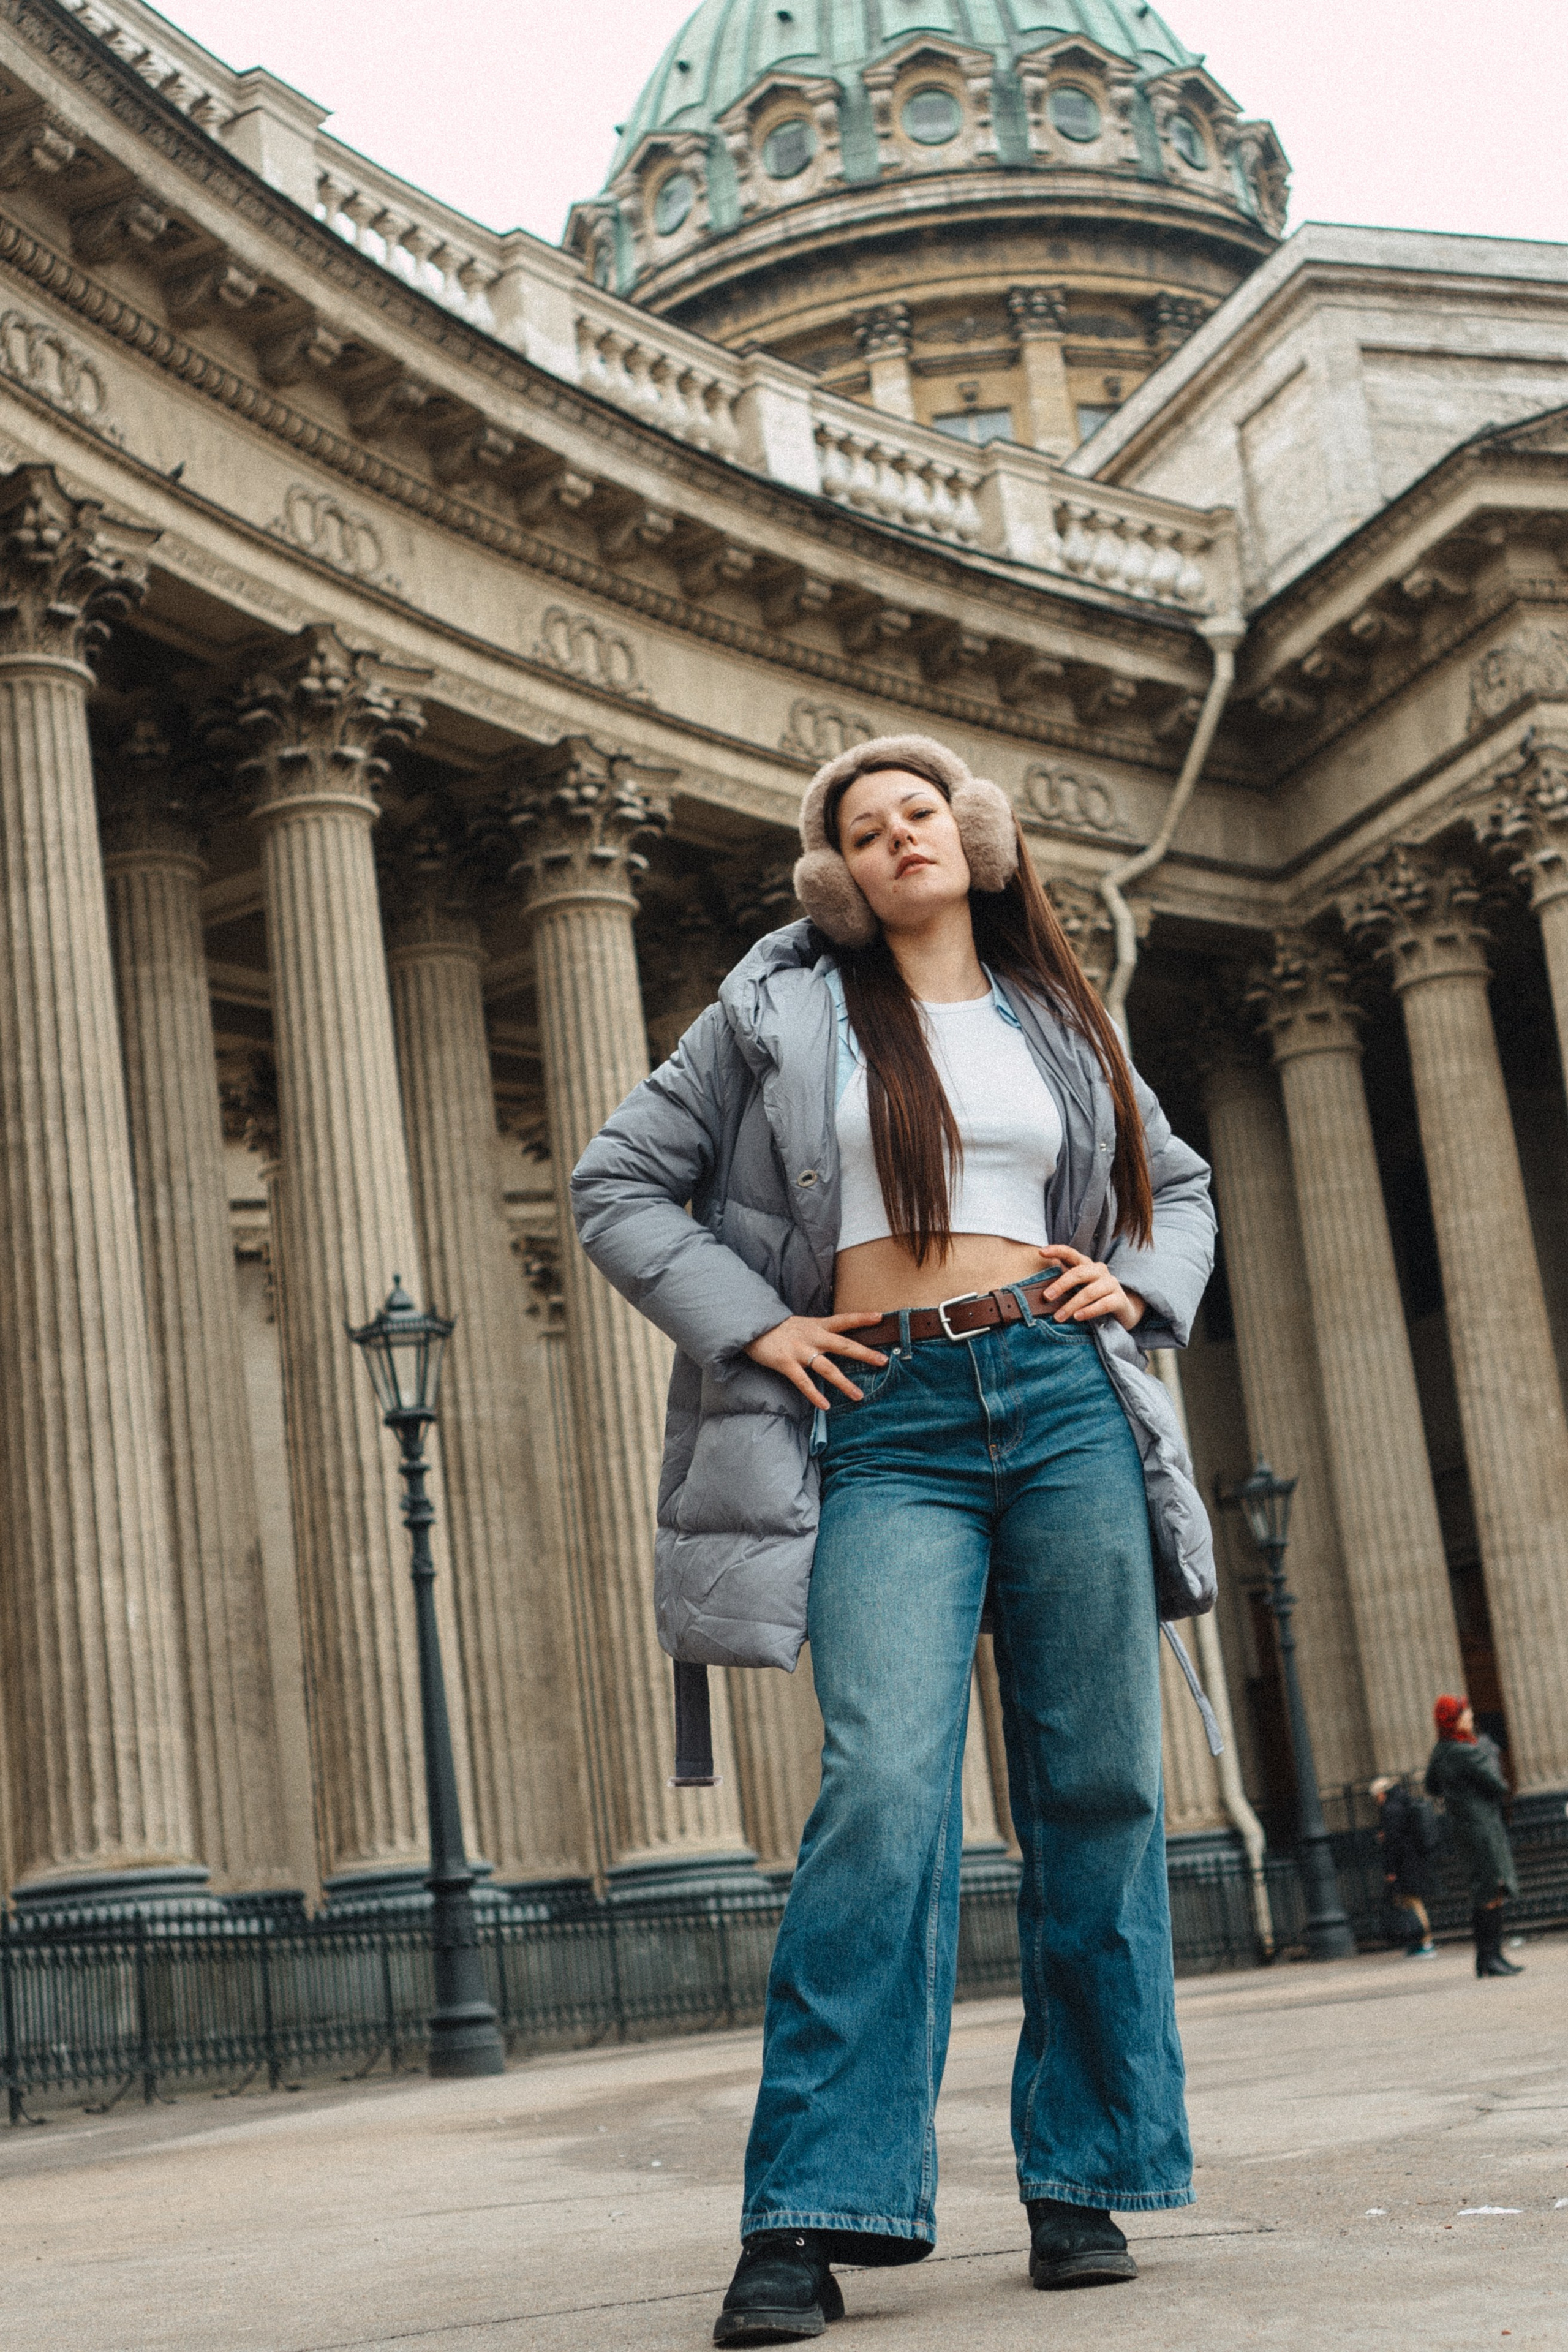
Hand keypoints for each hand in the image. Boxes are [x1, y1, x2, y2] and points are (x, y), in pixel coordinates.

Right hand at [745, 1312, 888, 1409]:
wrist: (751, 1326)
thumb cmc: (778, 1329)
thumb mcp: (802, 1324)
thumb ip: (818, 1331)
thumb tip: (835, 1339)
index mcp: (817, 1325)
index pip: (844, 1320)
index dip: (862, 1318)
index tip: (880, 1317)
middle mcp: (812, 1337)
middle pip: (843, 1345)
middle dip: (864, 1353)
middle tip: (883, 1361)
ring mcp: (800, 1350)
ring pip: (827, 1368)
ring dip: (844, 1382)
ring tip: (859, 1395)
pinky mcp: (786, 1363)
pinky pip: (803, 1382)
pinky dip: (814, 1394)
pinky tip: (825, 1405)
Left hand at [1038, 1247, 1145, 1332]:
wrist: (1121, 1310)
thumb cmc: (1093, 1296)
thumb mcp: (1078, 1287)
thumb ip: (1064, 1283)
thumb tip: (1041, 1286)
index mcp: (1087, 1265)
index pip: (1071, 1254)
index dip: (1056, 1250)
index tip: (1041, 1252)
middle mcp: (1099, 1270)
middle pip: (1078, 1273)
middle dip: (1060, 1285)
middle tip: (1046, 1297)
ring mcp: (1111, 1284)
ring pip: (1089, 1292)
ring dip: (1071, 1305)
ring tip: (1058, 1317)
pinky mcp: (1119, 1299)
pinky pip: (1103, 1305)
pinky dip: (1089, 1311)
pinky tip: (1078, 1317)